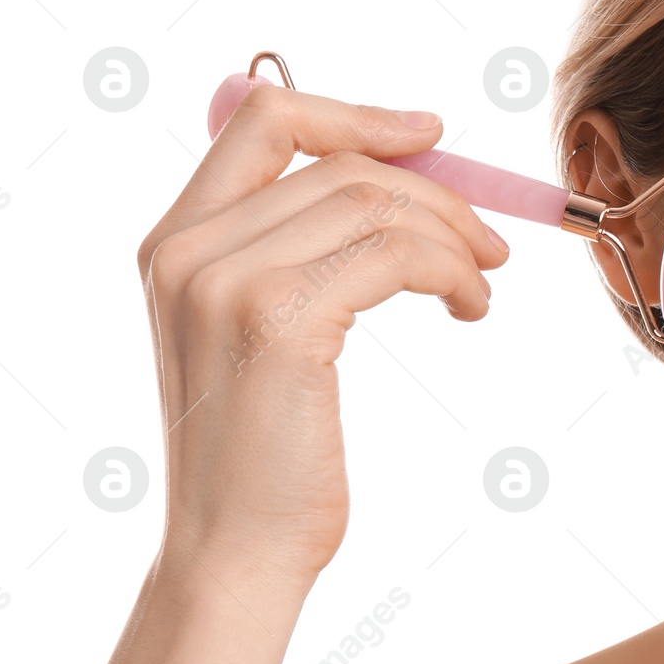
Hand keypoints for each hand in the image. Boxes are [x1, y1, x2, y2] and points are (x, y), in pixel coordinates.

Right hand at [136, 82, 508, 582]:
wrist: (237, 551)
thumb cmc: (266, 453)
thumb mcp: (261, 333)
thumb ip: (290, 250)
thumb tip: (390, 177)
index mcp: (174, 240)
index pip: (263, 118)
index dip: (355, 112)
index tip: (431, 134)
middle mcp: (187, 248)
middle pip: (338, 161)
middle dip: (434, 191)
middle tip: (490, 241)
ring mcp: (225, 280)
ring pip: (375, 201)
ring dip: (453, 235)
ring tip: (482, 283)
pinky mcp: (278, 320)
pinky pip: (395, 253)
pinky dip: (452, 271)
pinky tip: (470, 307)